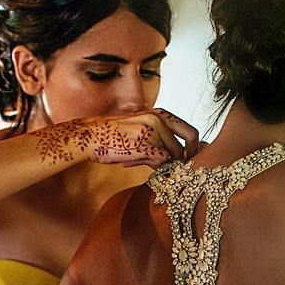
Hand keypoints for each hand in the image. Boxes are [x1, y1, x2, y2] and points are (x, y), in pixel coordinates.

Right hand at [82, 108, 199, 167]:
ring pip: (174, 155)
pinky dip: (157, 170)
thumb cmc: (113, 135)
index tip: (187, 160)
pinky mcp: (143, 146)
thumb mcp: (140, 126)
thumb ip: (159, 135)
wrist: (90, 136)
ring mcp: (151, 132)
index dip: (194, 148)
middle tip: (180, 170)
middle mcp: (158, 120)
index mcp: (159, 114)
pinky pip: (162, 163)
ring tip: (145, 164)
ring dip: (166, 165)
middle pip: (188, 144)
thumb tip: (177, 156)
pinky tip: (137, 165)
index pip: (190, 131)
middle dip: (187, 159)